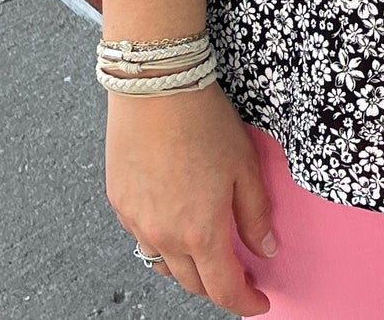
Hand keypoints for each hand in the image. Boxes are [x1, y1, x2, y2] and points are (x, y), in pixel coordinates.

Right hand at [105, 81, 276, 316]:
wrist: (155, 86)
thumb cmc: (203, 121)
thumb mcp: (244, 165)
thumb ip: (255, 214)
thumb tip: (264, 250)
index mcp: (200, 232)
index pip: (223, 288)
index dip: (244, 302)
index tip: (259, 303)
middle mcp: (163, 236)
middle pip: (192, 283)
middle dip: (218, 287)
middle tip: (238, 278)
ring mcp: (137, 222)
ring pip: (164, 264)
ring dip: (188, 268)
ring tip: (207, 253)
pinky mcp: (119, 203)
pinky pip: (143, 237)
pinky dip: (163, 241)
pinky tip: (176, 222)